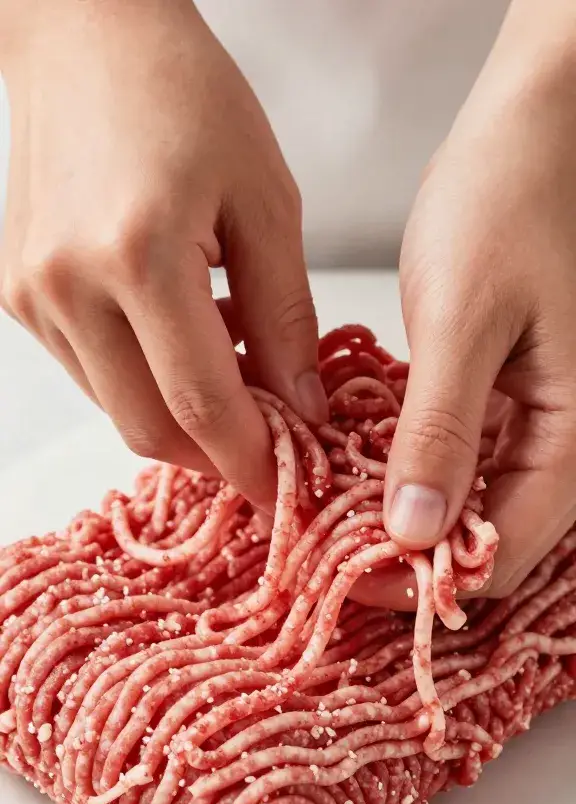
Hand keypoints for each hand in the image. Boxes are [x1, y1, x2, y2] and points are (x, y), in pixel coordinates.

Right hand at [0, 0, 326, 510]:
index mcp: (139, 254)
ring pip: (118, 408)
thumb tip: (299, 409)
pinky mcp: (18, 295)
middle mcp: (68, 284)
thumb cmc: (186, 99)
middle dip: (214, 453)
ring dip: (179, 414)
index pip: (201, 404)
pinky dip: (143, 380)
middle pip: (149, 426)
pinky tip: (179, 339)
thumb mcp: (267, 202)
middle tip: (267, 443)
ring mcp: (32, 294)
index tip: (285, 488)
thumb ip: (286, 315)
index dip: (249, 461)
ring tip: (231, 370)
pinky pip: (91, 373)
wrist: (88, 40)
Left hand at [382, 0, 575, 597]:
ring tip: (334, 518)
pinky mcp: (511, 402)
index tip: (344, 577)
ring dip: (407, 523)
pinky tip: (363, 468)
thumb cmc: (511, 203)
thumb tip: (415, 532)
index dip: (420, 582)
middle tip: (329, 552)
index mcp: (575, 438)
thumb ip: (442, 430)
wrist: (535, 133)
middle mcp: (567, 446)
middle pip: (488, 546)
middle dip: (410, 560)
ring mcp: (541, 426)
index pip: (498, 557)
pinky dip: (415, 476)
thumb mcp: (465, 318)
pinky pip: (466, 465)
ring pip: (473, 511)